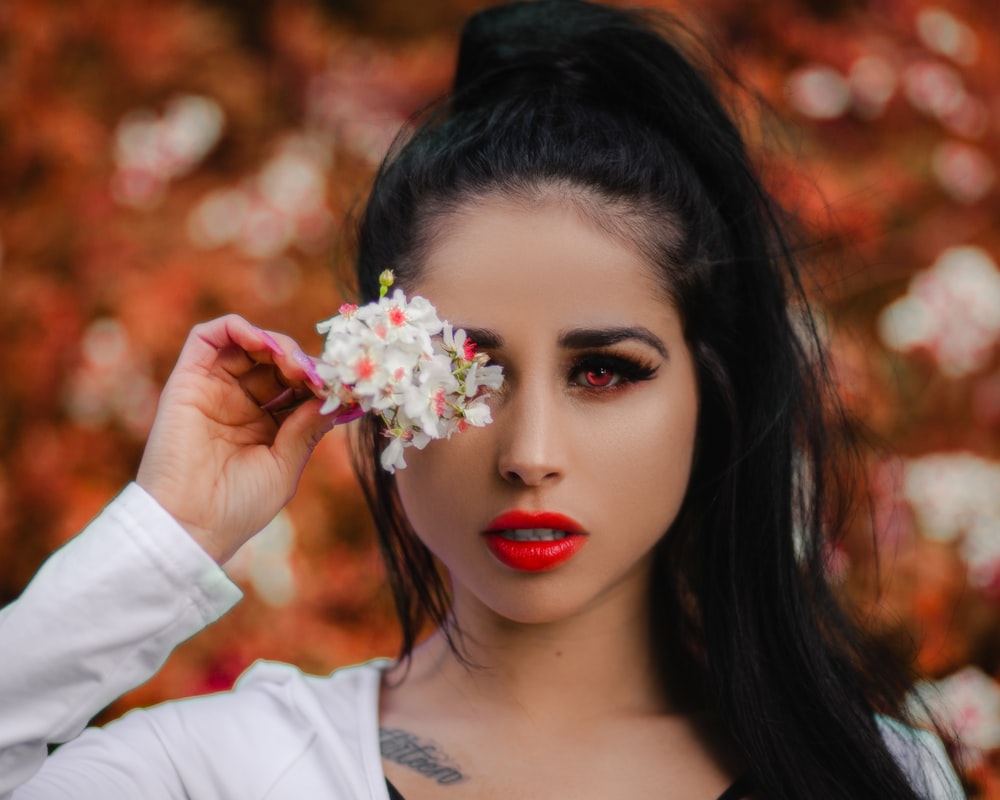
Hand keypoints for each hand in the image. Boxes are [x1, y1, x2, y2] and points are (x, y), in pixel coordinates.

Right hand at [137, 315, 342, 562]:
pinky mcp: (187, 379)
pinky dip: (240, 329)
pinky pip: (209, 336)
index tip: (342, 389)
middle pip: (276, 362)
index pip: (297, 387)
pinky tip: (266, 346)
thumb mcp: (285, 465)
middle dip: (302, 362)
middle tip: (319, 377)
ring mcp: (213, 389)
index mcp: (265, 425)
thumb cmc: (238, 507)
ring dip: (277, 344)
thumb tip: (336, 397)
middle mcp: (239, 403)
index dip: (319, 381)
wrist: (189, 525)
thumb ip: (307, 427)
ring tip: (294, 365)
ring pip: (248, 344)